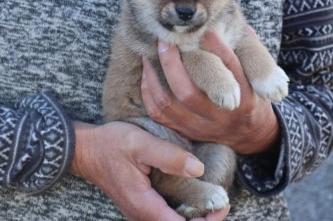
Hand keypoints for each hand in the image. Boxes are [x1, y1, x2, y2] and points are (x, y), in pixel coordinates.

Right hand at [70, 121, 229, 220]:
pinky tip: (192, 192)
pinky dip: (182, 208)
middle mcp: (142, 214)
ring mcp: (141, 209)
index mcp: (143, 205)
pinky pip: (165, 212)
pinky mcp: (141, 202)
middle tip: (221, 202)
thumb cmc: (111, 144)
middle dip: (203, 220)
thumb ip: (169, 157)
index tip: (221, 205)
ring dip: (194, 215)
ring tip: (211, 198)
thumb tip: (198, 169)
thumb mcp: (140, 144)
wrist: (87, 148)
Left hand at [141, 30, 279, 154]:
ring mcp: (202, 127)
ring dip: (155, 77)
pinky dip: (150, 93)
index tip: (200, 28)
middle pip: (189, 93)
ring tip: (149, 55)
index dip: (213, 47)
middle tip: (164, 40)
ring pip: (169, 104)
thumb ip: (250, 52)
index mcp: (244, 98)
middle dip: (171, 63)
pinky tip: (148, 75)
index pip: (228, 70)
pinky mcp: (188, 133)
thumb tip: (239, 26)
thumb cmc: (251, 96)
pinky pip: (160, 115)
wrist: (249, 134)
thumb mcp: (257, 77)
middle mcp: (221, 116)